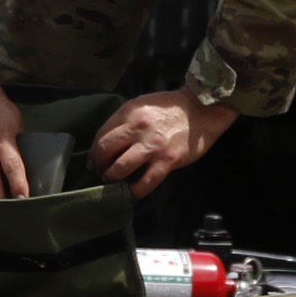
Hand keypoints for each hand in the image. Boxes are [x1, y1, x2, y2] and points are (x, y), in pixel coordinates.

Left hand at [89, 85, 236, 198]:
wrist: (201, 110)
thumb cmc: (171, 107)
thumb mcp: (143, 105)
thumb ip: (125, 121)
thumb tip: (108, 143)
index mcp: (130, 113)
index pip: (101, 136)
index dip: (94, 152)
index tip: (94, 161)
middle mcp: (138, 128)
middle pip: (105, 152)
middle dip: (99, 166)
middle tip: (100, 172)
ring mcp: (153, 145)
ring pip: (120, 168)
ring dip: (112, 178)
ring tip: (113, 181)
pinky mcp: (167, 160)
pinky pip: (145, 182)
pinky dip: (135, 190)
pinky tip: (132, 191)